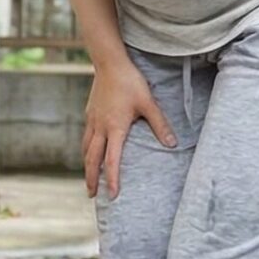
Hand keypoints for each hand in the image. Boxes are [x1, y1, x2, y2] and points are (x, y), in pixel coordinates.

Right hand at [81, 59, 176, 198]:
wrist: (109, 63)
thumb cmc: (130, 82)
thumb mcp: (148, 103)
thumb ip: (160, 125)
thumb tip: (172, 144)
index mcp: (115, 128)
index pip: (112, 160)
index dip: (112, 179)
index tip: (112, 195)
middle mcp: (100, 127)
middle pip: (92, 159)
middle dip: (91, 179)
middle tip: (91, 195)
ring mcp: (92, 120)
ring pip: (86, 149)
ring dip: (87, 165)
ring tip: (89, 178)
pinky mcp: (90, 113)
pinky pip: (86, 137)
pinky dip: (86, 149)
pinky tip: (89, 151)